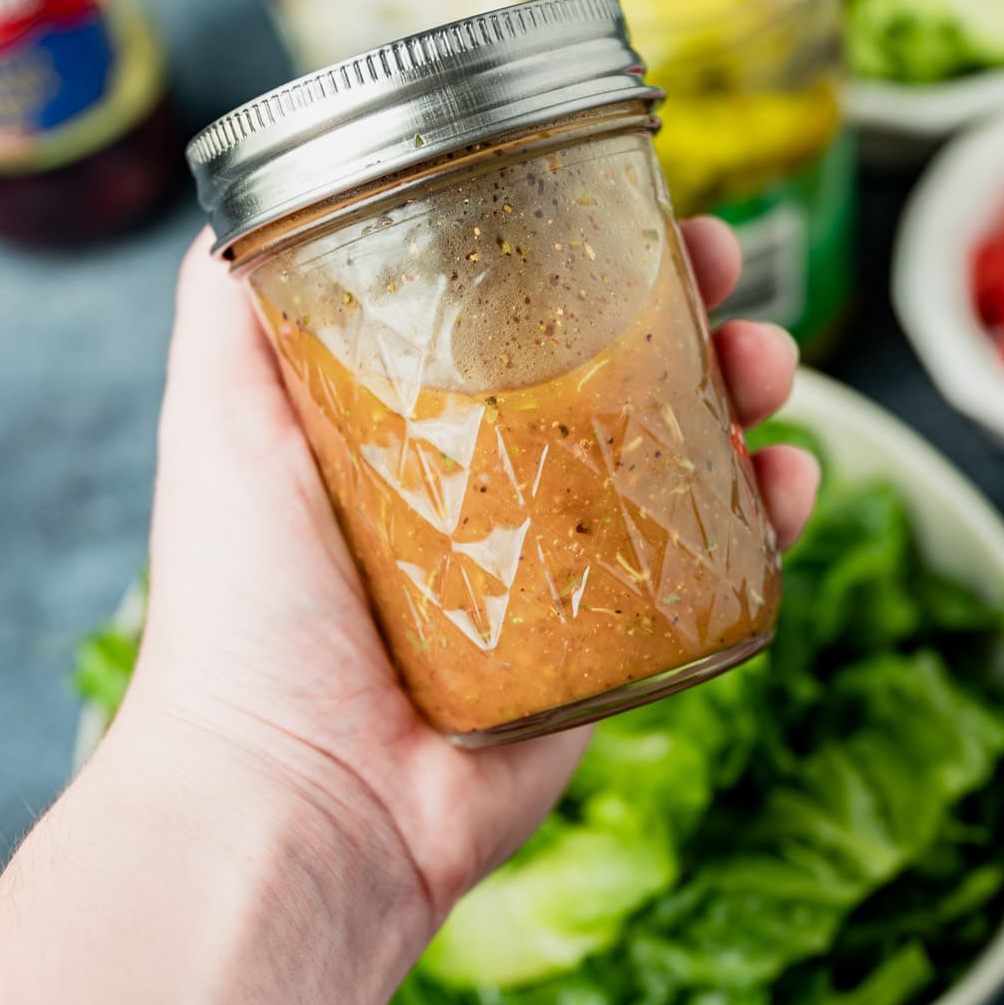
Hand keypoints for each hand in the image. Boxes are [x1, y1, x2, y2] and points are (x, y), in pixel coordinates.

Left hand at [126, 217, 818, 956]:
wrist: (301, 800)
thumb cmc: (247, 607)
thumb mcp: (217, 420)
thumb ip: (225, 306)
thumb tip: (244, 204)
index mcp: (417, 427)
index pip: (524, 313)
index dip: (587, 253)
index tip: (632, 205)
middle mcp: (497, 489)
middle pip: (621, 371)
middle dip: (686, 308)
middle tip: (720, 270)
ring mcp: (562, 570)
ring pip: (684, 456)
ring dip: (744, 393)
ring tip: (768, 366)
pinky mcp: (615, 649)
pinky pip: (714, 568)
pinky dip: (768, 515)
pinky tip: (786, 481)